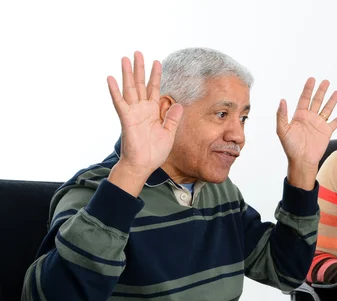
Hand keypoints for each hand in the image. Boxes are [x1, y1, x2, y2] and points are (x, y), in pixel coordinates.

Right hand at [107, 51, 182, 195]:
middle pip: (140, 84)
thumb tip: (179, 105)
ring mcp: (133, 113)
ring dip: (127, 74)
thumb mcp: (169, 134)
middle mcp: (142, 109)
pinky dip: (114, 91)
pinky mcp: (126, 119)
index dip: (155, 76)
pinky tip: (110, 78)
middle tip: (138, 52)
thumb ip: (172, 119)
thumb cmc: (154, 152)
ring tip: (125, 58)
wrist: (143, 165)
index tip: (157, 62)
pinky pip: (119, 103)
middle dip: (140, 68)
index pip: (154, 89)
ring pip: (130, 89)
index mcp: (152, 111)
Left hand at [276, 78, 336, 188]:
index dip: (308, 89)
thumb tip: (282, 100)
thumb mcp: (282, 130)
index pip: (304, 99)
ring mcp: (319, 124)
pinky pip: (335, 122)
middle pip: (317, 101)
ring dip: (332, 100)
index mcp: (299, 116)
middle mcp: (310, 118)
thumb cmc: (290, 147)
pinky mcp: (327, 132)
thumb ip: (281, 115)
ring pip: (327, 109)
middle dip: (321, 91)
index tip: (312, 79)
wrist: (302, 161)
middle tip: (326, 81)